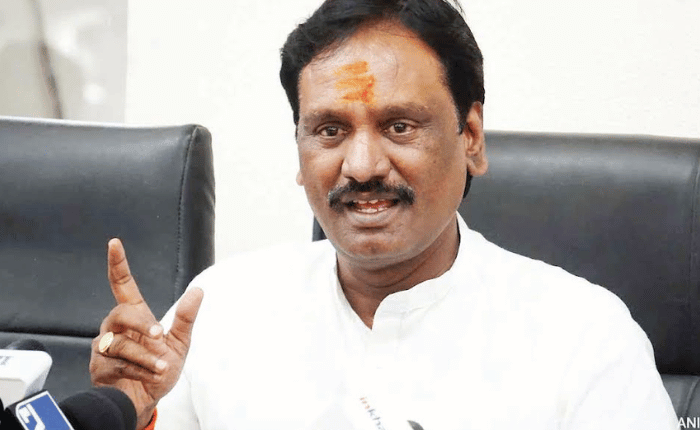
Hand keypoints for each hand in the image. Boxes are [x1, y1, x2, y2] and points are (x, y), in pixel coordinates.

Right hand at [89, 238, 203, 428]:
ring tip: (160, 366)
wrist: (148, 399)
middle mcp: (115, 327)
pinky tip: (149, 375)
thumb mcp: (180, 343)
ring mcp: (105, 346)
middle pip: (121, 313)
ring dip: (146, 356)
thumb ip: (186, 318)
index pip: (122, 285)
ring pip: (121, 343)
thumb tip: (199, 291)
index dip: (118, 264)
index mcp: (135, 316)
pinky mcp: (100, 366)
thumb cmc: (161, 369)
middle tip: (159, 336)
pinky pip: (118, 363)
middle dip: (142, 325)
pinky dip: (139, 370)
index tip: (114, 243)